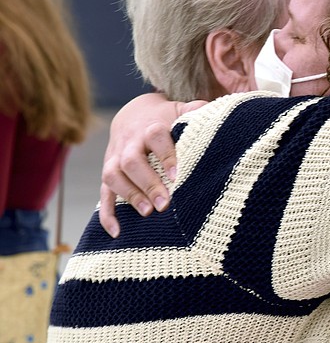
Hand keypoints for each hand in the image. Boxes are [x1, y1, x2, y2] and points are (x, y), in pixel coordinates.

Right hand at [100, 93, 206, 236]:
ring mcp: (115, 159)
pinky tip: (117, 232)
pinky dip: (108, 214)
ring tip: (147, 213)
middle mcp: (130, 143)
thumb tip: (214, 111)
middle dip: (147, 183)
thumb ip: (195, 111)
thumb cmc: (166, 118)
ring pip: (113, 176)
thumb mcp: (180, 110)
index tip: (177, 175)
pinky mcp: (109, 174)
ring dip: (129, 195)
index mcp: (151, 128)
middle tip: (164, 203)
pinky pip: (104, 194)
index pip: (156, 138)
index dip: (165, 155)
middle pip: (131, 162)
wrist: (134, 114)